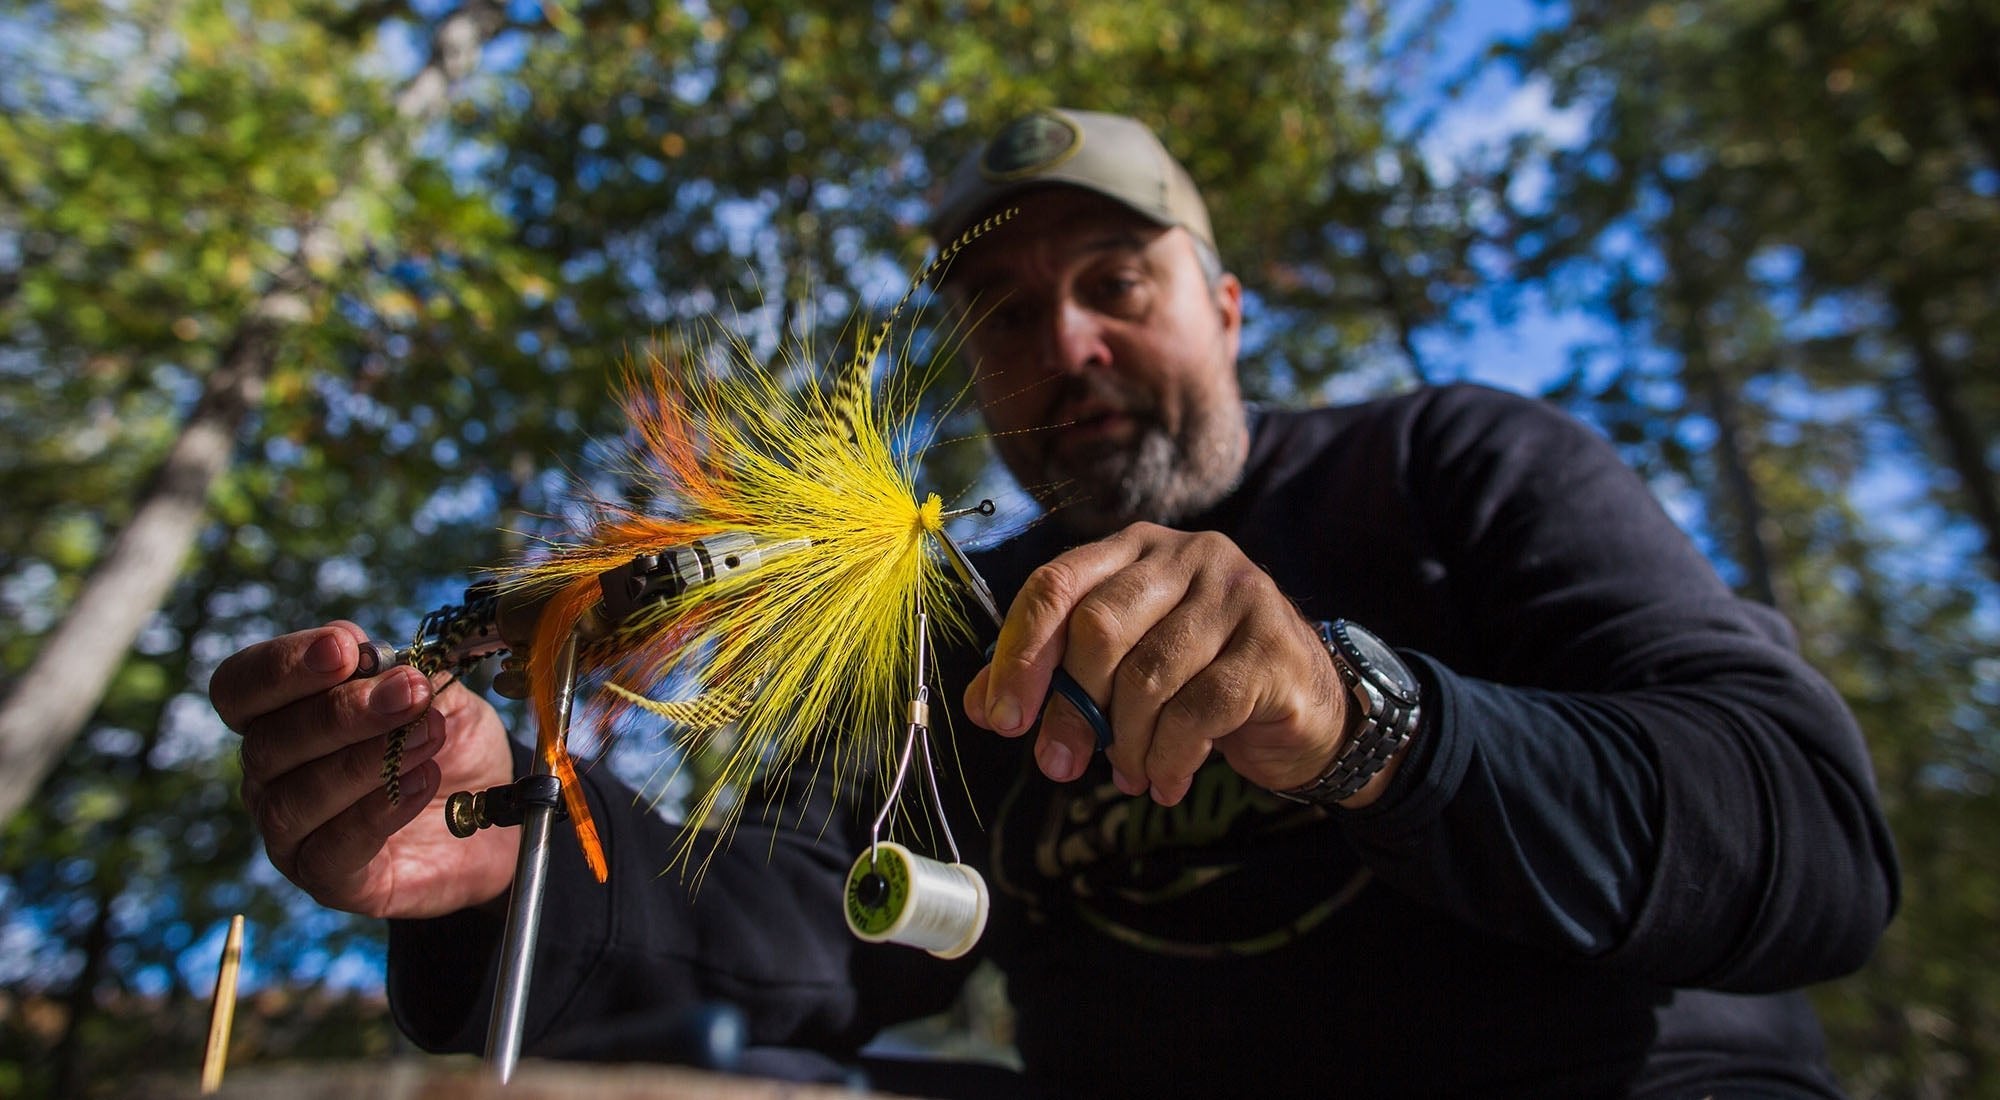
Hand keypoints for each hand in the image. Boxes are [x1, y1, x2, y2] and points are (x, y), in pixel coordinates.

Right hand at [212, 621, 518, 917]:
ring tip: (428, 737)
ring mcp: (291, 832)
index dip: (282, 666)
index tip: (345, 648)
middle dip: (343, 712)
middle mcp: (269, 774)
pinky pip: (330, 850)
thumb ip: (400, 672)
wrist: (490, 811)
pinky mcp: (327, 879)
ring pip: (294, 799)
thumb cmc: (446, 742)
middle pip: (269, 741)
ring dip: (366, 762)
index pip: (240, 686)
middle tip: (411, 692)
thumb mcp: (434, 693)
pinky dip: (377, 813)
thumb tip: (374, 658)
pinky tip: (422, 782)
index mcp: (278, 715)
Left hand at [964, 524, 1377, 805]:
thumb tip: (981, 705)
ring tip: (1127, 774)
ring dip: (1125, 742)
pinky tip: (1166, 781)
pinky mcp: (1271, 647)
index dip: (1019, 652)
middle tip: (1058, 764)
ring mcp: (1236, 596)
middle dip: (1070, 706)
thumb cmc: (1202, 683)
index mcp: (1137, 551)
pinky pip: (1198, 710)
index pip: (1057, 583)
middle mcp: (1187, 557)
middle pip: (1099, 626)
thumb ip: (1056, 676)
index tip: (1001, 716)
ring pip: (1148, 675)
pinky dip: (1170, 757)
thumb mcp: (1123, 673)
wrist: (1310, 709)